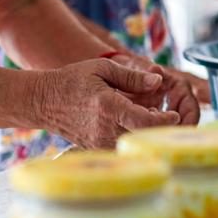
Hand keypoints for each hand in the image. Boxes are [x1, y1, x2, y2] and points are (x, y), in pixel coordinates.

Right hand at [32, 58, 180, 148]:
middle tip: (168, 116)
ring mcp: (98, 142)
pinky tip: (134, 126)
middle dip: (159, 129)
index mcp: (108, 106)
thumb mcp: (102, 69)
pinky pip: (119, 148)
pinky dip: (132, 139)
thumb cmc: (73, 80)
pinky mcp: (95, 148)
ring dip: (146, 135)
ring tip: (151, 118)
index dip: (164, 121)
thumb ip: (132, 76)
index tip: (174, 115)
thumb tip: (159, 80)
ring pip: (132, 145)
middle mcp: (103, 128)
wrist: (43, 101)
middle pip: (142, 137)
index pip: (143, 121)